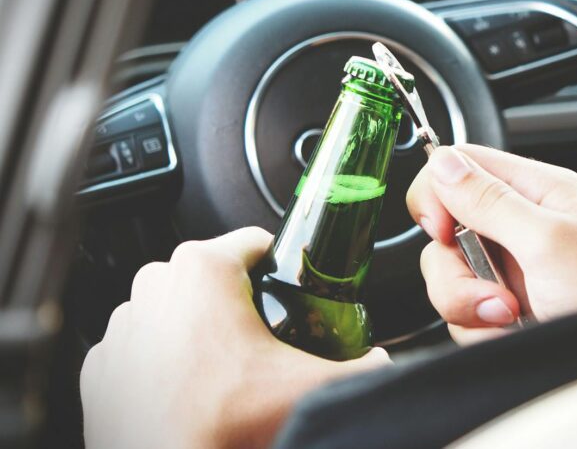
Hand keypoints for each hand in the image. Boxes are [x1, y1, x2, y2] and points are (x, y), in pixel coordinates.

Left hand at [80, 227, 389, 448]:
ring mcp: (122, 324)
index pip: (256, 243)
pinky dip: (161, 359)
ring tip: (223, 368)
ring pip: (173, 307)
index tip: (290, 292)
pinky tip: (186, 387)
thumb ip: (363, 366)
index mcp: (203, 268)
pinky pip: (141, 344)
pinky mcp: (101, 363)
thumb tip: (385, 362)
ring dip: (197, 327)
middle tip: (262, 338)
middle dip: (238, 299)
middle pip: (214, 275)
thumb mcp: (312, 386)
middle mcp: (154, 283)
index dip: (282, 266)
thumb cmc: (224, 425)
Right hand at [406, 145, 576, 343]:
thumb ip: (490, 201)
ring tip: (511, 315)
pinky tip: (512, 330)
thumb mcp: (548, 240)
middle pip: (445, 230)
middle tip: (493, 290)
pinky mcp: (502, 307)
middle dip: (456, 269)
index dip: (437, 195)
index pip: (460, 165)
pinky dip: (480, 328)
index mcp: (536, 190)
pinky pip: (461, 312)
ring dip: (469, 304)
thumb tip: (443, 162)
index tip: (442, 231)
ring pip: (448, 275)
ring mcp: (508, 268)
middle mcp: (517, 225)